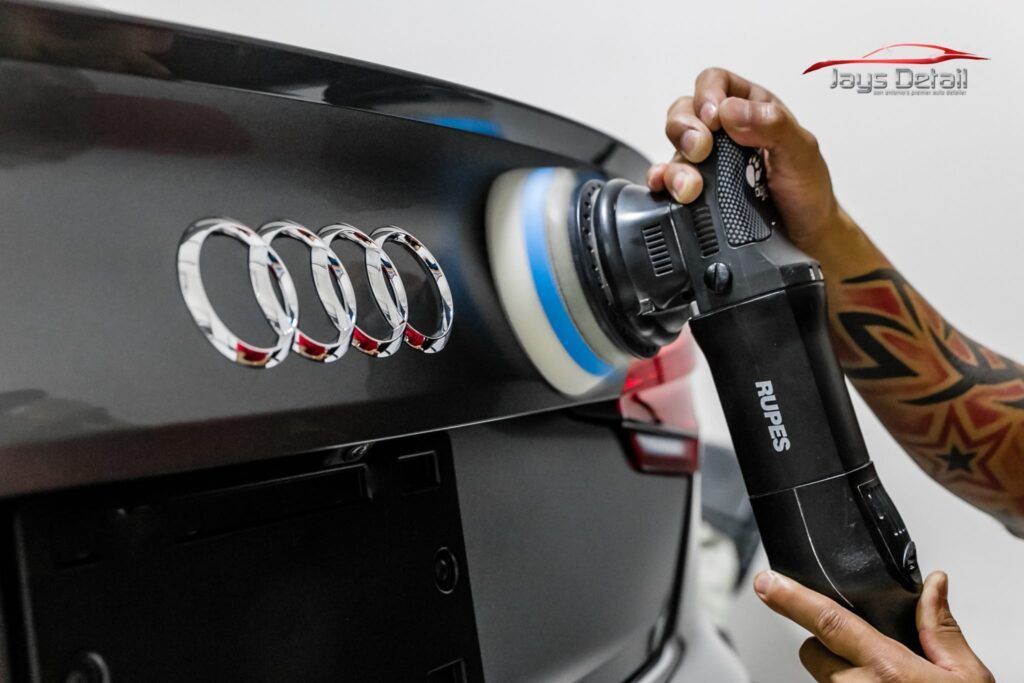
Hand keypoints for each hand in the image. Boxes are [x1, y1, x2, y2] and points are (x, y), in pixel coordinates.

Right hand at [648, 67, 838, 252]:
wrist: (804, 238)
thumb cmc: (807, 192)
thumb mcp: (802, 152)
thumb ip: (772, 124)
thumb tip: (731, 111)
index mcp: (752, 108)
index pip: (715, 82)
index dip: (707, 95)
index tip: (714, 119)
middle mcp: (724, 133)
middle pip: (685, 111)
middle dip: (686, 128)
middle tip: (701, 150)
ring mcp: (708, 163)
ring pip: (674, 148)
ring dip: (677, 165)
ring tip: (692, 186)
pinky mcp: (696, 191)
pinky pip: (667, 179)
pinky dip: (661, 181)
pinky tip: (665, 187)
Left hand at [752, 569, 992, 681]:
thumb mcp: (968, 677)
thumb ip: (941, 629)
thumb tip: (933, 586)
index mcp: (889, 671)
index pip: (828, 622)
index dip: (792, 599)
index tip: (766, 583)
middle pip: (814, 652)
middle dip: (829, 646)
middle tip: (869, 656)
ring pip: (823, 679)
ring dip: (841, 676)